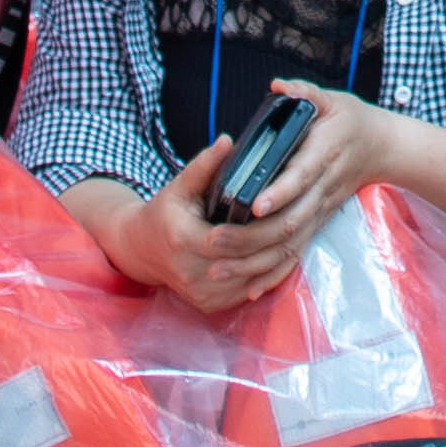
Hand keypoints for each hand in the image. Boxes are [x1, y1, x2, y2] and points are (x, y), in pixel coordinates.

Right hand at [99, 131, 345, 312]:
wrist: (143, 251)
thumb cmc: (165, 213)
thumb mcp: (180, 186)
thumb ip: (204, 165)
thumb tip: (228, 141)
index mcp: (182, 240)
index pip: (227, 237)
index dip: (256, 226)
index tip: (279, 207)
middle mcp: (191, 272)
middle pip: (246, 260)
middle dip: (275, 240)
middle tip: (302, 217)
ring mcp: (202, 294)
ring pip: (252, 279)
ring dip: (277, 258)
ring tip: (299, 234)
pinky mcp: (211, 305)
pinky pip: (249, 292)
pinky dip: (269, 274)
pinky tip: (284, 253)